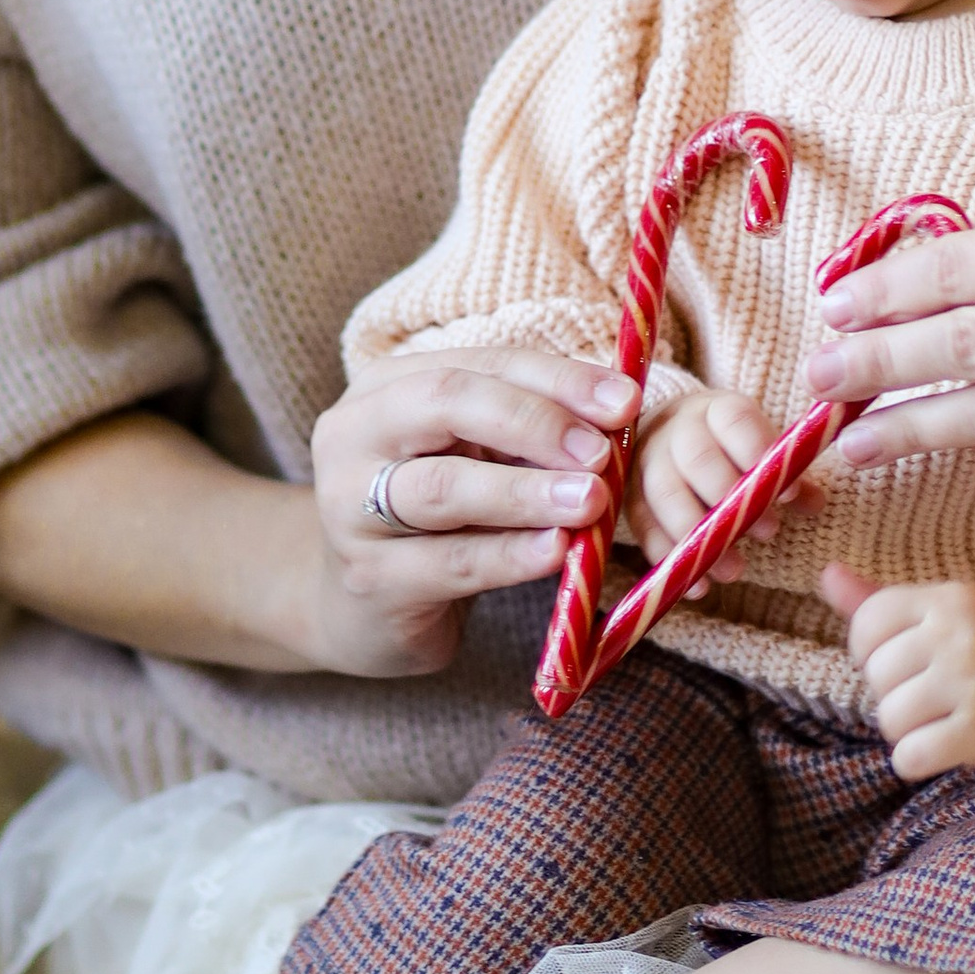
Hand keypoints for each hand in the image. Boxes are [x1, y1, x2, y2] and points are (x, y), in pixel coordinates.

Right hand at [306, 346, 637, 677]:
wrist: (359, 608)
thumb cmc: (433, 519)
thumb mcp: (473, 459)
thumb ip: (529, 433)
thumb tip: (619, 409)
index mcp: (384, 388)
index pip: (479, 365)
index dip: (556, 379)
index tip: (625, 401)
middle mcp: (353, 436)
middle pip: (445, 404)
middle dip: (534, 422)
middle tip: (601, 451)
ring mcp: (349, 510)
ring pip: (444, 487)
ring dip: (525, 492)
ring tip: (590, 500)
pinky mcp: (368, 580)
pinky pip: (450, 562)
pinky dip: (510, 554)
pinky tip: (557, 551)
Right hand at [630, 387, 785, 578]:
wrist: (673, 436)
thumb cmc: (730, 448)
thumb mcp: (760, 449)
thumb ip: (785, 474)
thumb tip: (814, 502)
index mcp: (717, 409)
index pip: (735, 421)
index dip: (759, 454)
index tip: (786, 494)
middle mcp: (677, 428)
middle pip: (696, 458)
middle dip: (732, 499)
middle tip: (767, 532)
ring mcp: (647, 460)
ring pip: (665, 494)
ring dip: (699, 536)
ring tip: (734, 570)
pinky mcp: (629, 495)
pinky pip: (643, 527)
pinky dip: (669, 558)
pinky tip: (697, 586)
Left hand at [822, 565, 974, 777]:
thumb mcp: (936, 613)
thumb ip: (878, 600)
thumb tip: (827, 574)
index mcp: (947, 599)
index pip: (866, 626)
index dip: (872, 653)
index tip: (906, 661)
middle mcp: (960, 634)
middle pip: (877, 678)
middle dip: (896, 693)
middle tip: (934, 693)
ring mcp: (972, 681)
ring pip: (889, 720)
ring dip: (908, 730)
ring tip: (941, 718)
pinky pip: (910, 756)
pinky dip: (917, 760)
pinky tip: (944, 745)